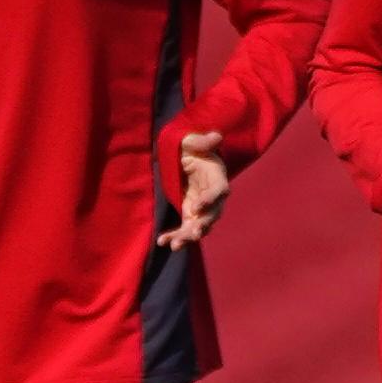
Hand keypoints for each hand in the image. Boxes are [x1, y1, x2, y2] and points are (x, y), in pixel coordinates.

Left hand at [158, 132, 231, 248]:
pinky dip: (175, 236)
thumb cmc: (190, 148)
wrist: (184, 158)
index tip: (196, 207)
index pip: (219, 191)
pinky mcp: (191, 215)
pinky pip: (185, 229)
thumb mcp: (192, 141)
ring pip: (200, 227)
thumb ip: (201, 141)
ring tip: (175, 245)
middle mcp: (214, 197)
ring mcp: (203, 209)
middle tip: (193, 234)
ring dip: (188, 237)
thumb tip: (216, 137)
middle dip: (203, 225)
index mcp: (217, 177)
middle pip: (213, 214)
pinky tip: (162, 242)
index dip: (210, 199)